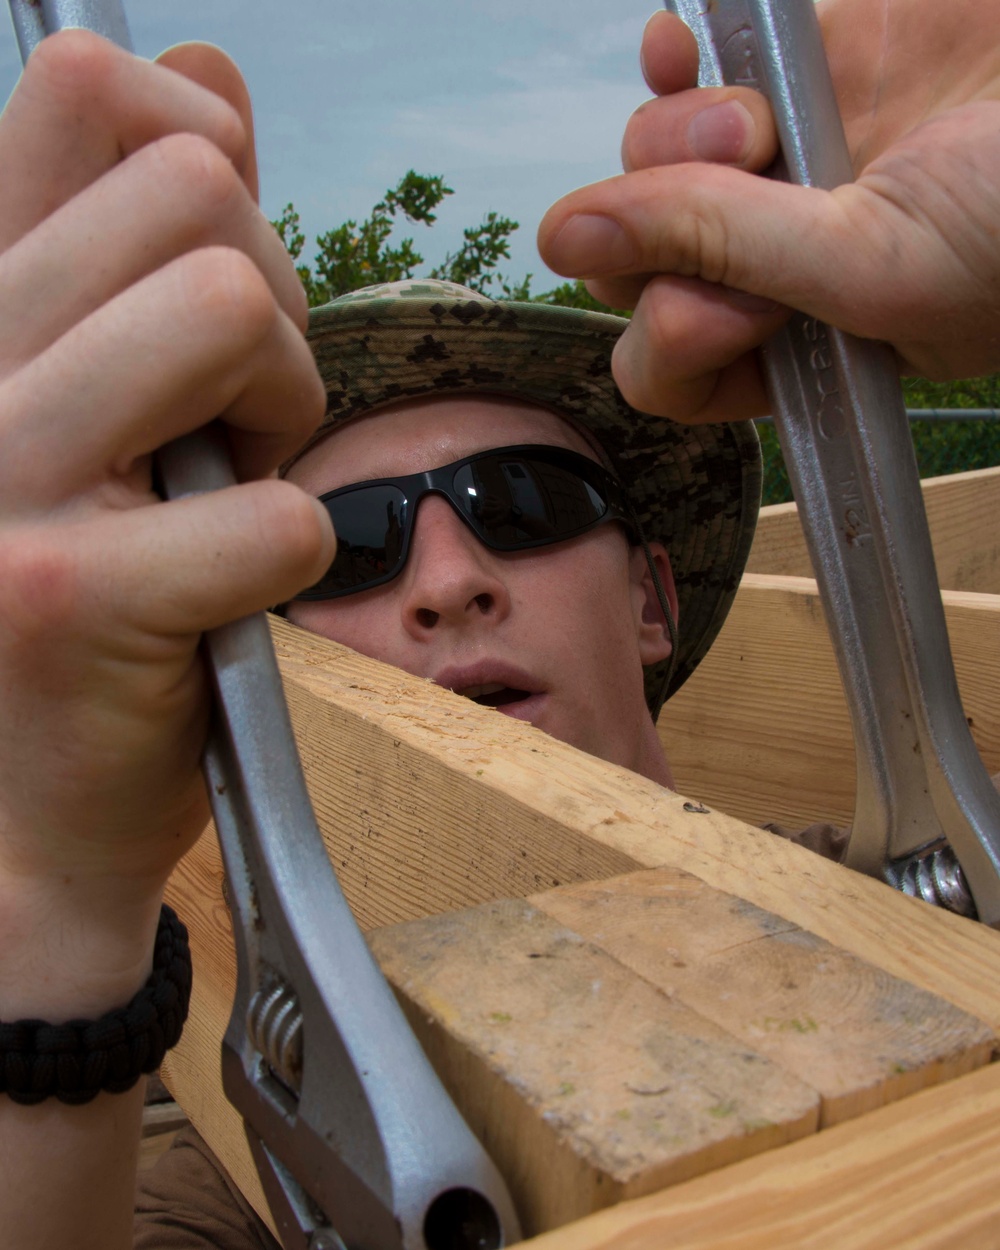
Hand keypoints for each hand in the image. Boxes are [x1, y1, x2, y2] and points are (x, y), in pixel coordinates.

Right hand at [0, 32, 332, 998]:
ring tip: (231, 488)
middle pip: (198, 201)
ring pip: (231, 314)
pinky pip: (276, 512)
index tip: (221, 262)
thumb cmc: (82, 597)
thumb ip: (144, 235)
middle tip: (240, 422)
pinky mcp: (66, 600)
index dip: (200, 147)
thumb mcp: (101, 399)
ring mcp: (0, 482)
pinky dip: (290, 554)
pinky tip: (228, 595)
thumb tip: (205, 70)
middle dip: (275, 314)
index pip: (78, 94)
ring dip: (284, 412)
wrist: (22, 813)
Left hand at [537, 0, 999, 422]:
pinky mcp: (798, 72)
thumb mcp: (878, 265)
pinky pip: (686, 76)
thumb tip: (564, 236)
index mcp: (800, 351)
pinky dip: (671, 64)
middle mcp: (776, 266)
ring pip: (650, 167)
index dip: (668, 332)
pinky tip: (672, 48)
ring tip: (760, 120)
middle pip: (640, 264)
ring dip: (677, 138)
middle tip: (748, 184)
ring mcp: (781, 169)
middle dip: (665, 229)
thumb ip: (724, 251)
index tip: (727, 300)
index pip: (667, 366)